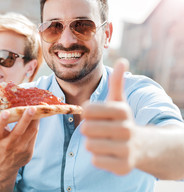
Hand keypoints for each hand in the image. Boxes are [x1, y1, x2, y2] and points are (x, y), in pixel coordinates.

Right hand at [0, 108, 39, 171]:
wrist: (5, 165)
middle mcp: (9, 145)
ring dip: (36, 120)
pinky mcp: (29, 152)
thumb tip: (12, 106)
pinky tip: (38, 118)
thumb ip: (4, 124)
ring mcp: (20, 149)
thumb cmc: (2, 144)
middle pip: (19, 131)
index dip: (2, 121)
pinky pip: (35, 136)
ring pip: (31, 132)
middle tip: (32, 108)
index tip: (6, 112)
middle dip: (26, 118)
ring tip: (39, 109)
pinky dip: (36, 126)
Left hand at [81, 58, 139, 174]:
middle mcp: (126, 129)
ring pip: (89, 145)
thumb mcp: (119, 101)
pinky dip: (98, 157)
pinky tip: (109, 153)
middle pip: (86, 129)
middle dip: (89, 129)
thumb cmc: (121, 120)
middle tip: (100, 130)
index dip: (87, 113)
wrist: (141, 147)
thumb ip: (117, 82)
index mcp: (123, 111)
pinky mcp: (123, 166)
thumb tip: (122, 61)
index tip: (95, 115)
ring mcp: (126, 149)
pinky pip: (95, 160)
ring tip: (105, 141)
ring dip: (93, 143)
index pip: (87, 110)